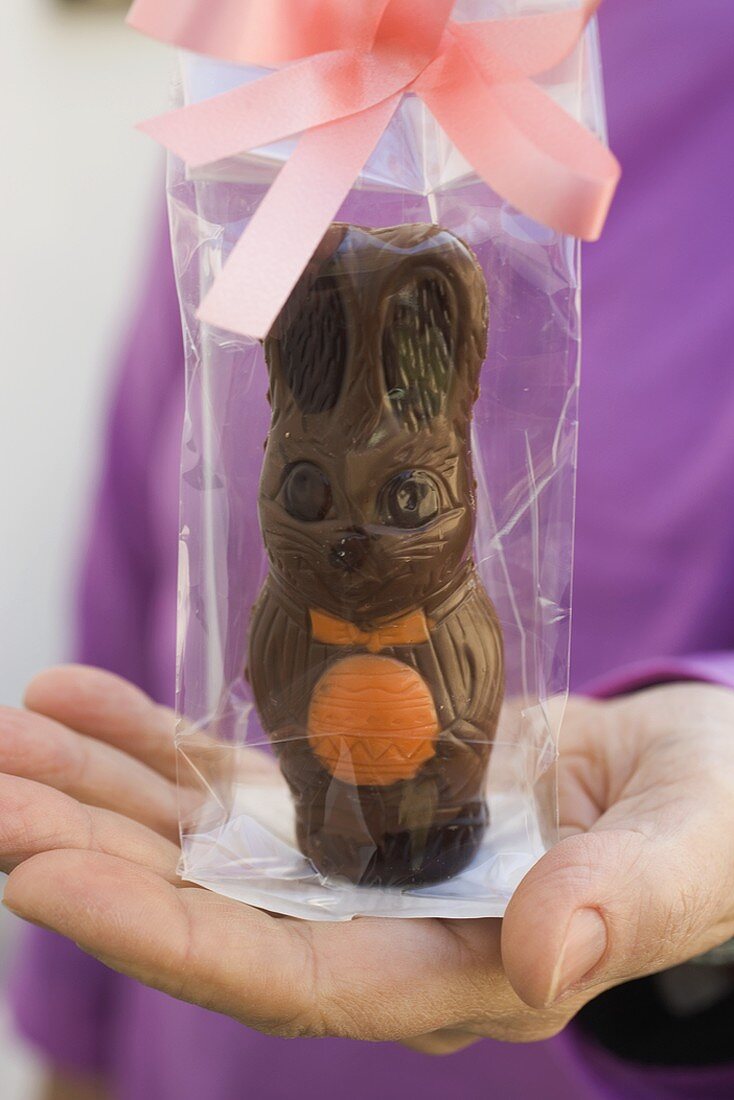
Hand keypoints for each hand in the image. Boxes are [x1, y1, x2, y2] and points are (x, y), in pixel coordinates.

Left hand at [1, 668, 732, 1053]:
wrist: (697, 776)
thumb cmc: (714, 820)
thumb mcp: (691, 853)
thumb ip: (626, 906)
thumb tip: (542, 961)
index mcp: (454, 969)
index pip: (281, 977)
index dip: (161, 933)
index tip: (40, 876)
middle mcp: (379, 927)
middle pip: (210, 907)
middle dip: (90, 851)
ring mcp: (354, 859)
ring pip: (203, 837)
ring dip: (99, 788)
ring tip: (8, 734)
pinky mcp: (352, 791)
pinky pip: (234, 773)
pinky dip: (155, 739)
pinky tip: (79, 698)